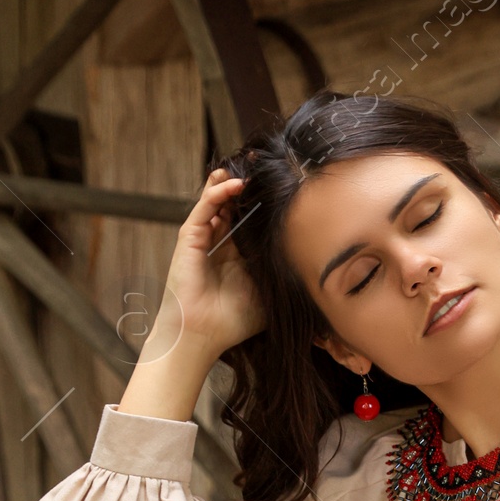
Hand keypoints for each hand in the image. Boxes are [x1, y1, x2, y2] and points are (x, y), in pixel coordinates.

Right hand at [154, 169, 263, 361]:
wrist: (201, 335)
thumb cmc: (232, 322)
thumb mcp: (266, 294)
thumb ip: (280, 276)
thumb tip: (309, 264)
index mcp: (236, 256)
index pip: (250, 222)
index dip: (263, 205)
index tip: (282, 186)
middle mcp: (219, 244)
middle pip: (234, 205)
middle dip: (249, 186)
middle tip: (267, 165)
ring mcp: (203, 238)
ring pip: (218, 200)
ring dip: (233, 181)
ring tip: (252, 165)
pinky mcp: (190, 237)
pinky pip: (205, 207)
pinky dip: (218, 192)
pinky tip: (236, 183)